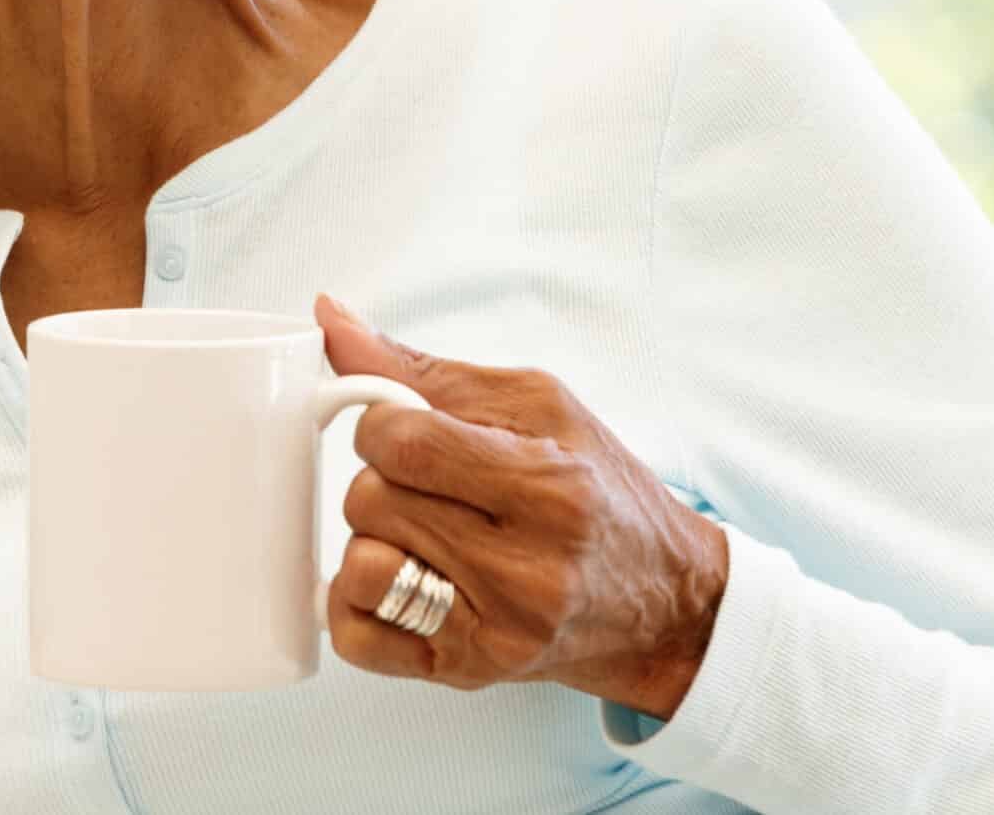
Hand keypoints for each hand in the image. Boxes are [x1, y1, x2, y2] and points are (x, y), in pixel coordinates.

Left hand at [313, 294, 730, 723]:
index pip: (406, 442)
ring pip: (360, 566)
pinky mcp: (469, 672)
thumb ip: (424, 371)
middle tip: (426, 483)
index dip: (382, 424)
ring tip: (420, 530)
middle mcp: (528, 570)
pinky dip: (358, 601)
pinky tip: (399, 576)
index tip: (403, 428)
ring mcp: (497, 631)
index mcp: (551, 489)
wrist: (663, 603)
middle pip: (373, 500)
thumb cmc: (600, 492)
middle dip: (381, 478)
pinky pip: (359, 637)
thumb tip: (331, 320)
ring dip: (373, 538)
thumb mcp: (537, 405)